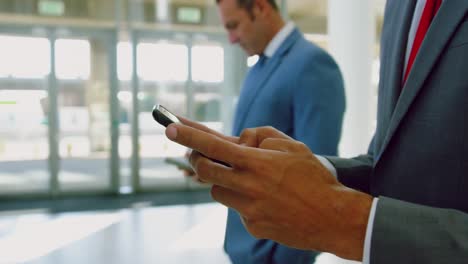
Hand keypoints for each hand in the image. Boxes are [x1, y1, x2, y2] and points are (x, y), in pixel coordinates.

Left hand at [166, 124, 372, 260]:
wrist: (333, 218)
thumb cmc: (314, 177)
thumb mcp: (292, 145)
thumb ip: (261, 136)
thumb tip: (240, 140)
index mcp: (256, 162)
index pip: (213, 145)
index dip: (188, 135)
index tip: (169, 128)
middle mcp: (247, 186)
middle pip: (206, 171)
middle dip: (198, 160)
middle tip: (200, 155)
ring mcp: (248, 209)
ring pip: (218, 192)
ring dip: (224, 181)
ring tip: (246, 179)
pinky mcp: (253, 225)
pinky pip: (237, 210)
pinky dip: (243, 200)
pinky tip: (265, 200)